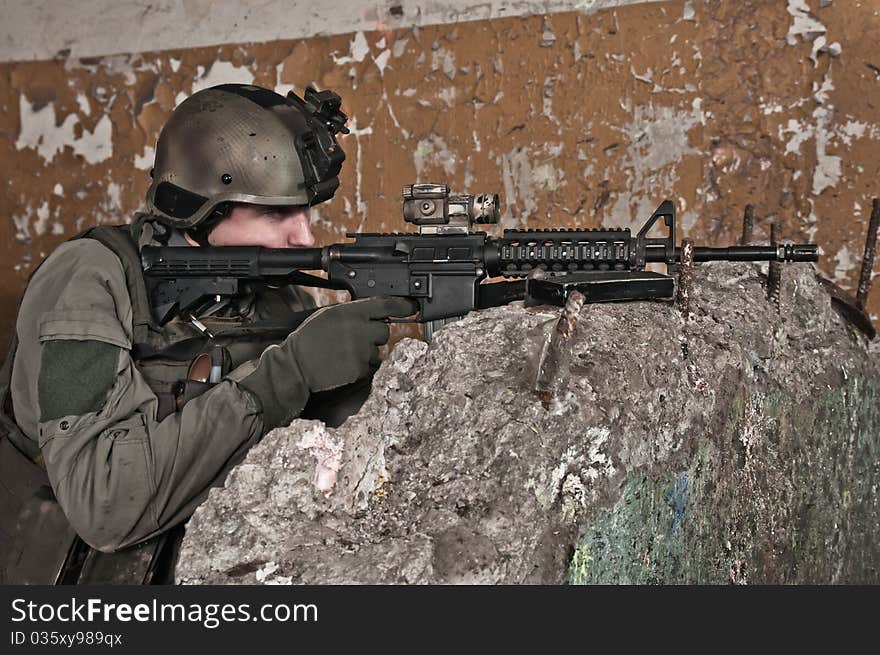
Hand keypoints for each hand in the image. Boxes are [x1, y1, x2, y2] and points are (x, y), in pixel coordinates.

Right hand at [290, 296, 416, 391]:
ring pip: (376, 350)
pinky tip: (344, 363)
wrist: (296, 366)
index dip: (401, 305)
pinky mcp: (361, 370)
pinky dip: (361, 365)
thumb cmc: (309, 340)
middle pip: (384, 330)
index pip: (384, 305)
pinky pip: (370, 366)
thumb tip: (373, 313)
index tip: (411, 306)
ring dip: (366, 351)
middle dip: (374, 334)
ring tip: (343, 352)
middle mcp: (360, 330)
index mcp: (350, 313)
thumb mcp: (329, 316)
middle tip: (354, 338)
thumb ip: (352, 312)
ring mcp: (362, 351)